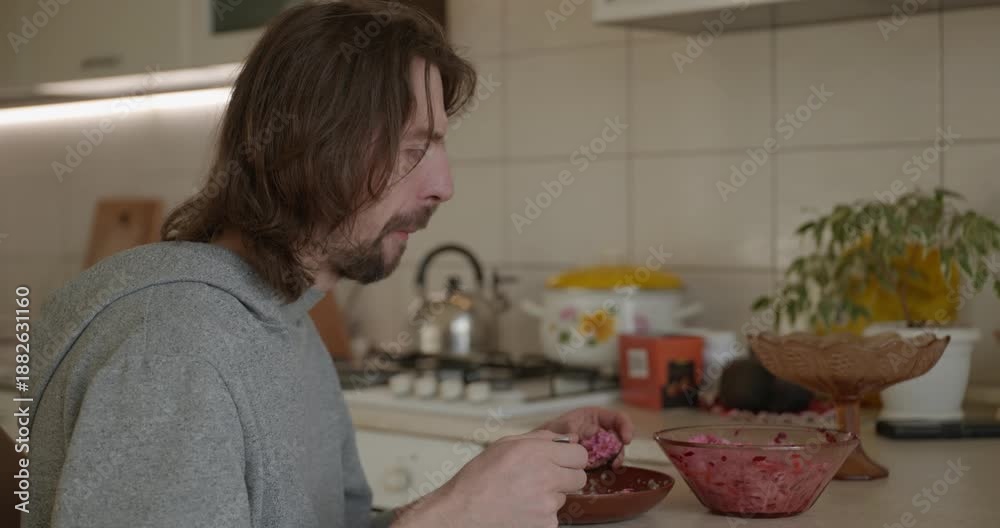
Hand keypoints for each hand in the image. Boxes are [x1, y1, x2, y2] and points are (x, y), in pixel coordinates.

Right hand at [396, 430, 587, 527]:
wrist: (462, 513)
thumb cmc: (477, 480)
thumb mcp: (505, 445)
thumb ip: (540, 438)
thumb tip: (567, 439)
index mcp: (537, 453)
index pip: (580, 454)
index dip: (571, 457)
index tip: (564, 460)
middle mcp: (546, 476)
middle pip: (579, 477)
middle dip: (566, 477)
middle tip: (545, 478)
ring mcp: (547, 504)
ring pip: (564, 497)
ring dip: (550, 496)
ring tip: (523, 494)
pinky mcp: (546, 524)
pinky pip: (553, 516)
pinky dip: (541, 514)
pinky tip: (521, 508)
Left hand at [535, 407, 634, 468]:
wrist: (543, 448)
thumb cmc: (551, 432)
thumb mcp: (558, 427)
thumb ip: (568, 429)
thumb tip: (577, 437)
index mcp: (595, 416)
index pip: (617, 418)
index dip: (625, 426)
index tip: (626, 439)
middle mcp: (600, 430)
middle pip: (619, 436)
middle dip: (621, 448)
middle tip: (617, 460)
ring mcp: (600, 444)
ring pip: (615, 451)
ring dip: (615, 459)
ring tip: (611, 466)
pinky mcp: (597, 458)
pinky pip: (607, 462)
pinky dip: (607, 467)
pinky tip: (603, 470)